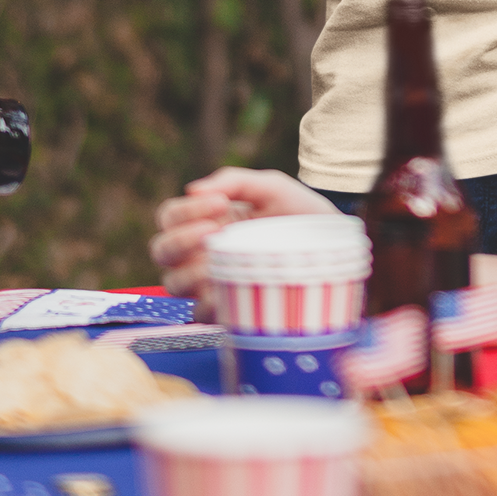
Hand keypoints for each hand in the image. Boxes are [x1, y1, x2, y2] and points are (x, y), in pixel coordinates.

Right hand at [150, 167, 335, 309]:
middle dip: (179, 240)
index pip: (170, 216)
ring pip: (173, 284)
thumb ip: (235, 181)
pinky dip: (208, 302)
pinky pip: (200, 314)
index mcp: (206, 220)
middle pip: (161, 251)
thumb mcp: (272, 188)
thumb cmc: (300, 214)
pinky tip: (228, 289)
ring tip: (218, 260)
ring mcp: (211, 282)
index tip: (219, 203)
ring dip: (191, 271)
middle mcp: (200, 253)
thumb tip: (193, 188)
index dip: (184, 210)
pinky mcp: (227, 309)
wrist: (335, 247)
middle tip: (212, 231)